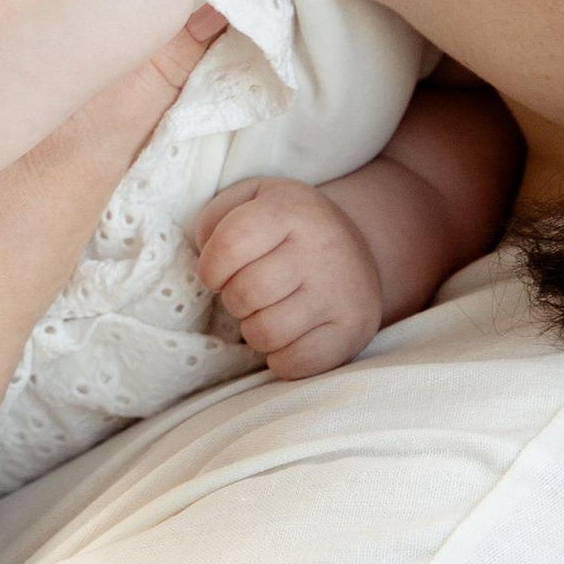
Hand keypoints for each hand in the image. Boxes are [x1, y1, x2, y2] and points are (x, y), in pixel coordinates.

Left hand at [195, 178, 384, 381]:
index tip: (217, 274)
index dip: (210, 267)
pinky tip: (290, 336)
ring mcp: (340, 292)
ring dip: (254, 330)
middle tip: (248, 294)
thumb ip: (216, 217)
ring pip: (265, 333)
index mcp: (291, 210)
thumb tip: (205, 252)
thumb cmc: (289, 230)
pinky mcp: (352, 331)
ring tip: (269, 313)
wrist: (357, 255)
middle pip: (244, 293)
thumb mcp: (253, 200)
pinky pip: (295, 363)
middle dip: (233, 300)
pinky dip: (281, 358)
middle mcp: (321, 247)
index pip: (230, 243)